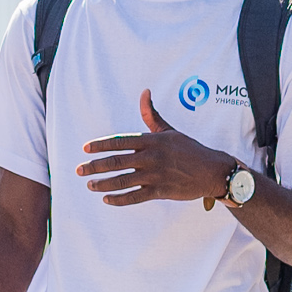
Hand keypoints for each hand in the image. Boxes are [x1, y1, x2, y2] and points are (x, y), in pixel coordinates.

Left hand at [78, 90, 240, 205]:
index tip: (85, 149)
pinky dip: (119, 199)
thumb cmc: (189, 149)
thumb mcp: (169, 130)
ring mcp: (156, 175)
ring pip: (123, 181)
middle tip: (79, 169)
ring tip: (90, 185)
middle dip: (95, 166)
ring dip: (103, 184)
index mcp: (152, 140)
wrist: (212, 170)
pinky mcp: (161, 191)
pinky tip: (107, 199)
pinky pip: (135, 197)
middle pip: (117, 162)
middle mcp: (151, 157)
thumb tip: (144, 91)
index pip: (120, 141)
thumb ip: (151, 114)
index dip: (101, 145)